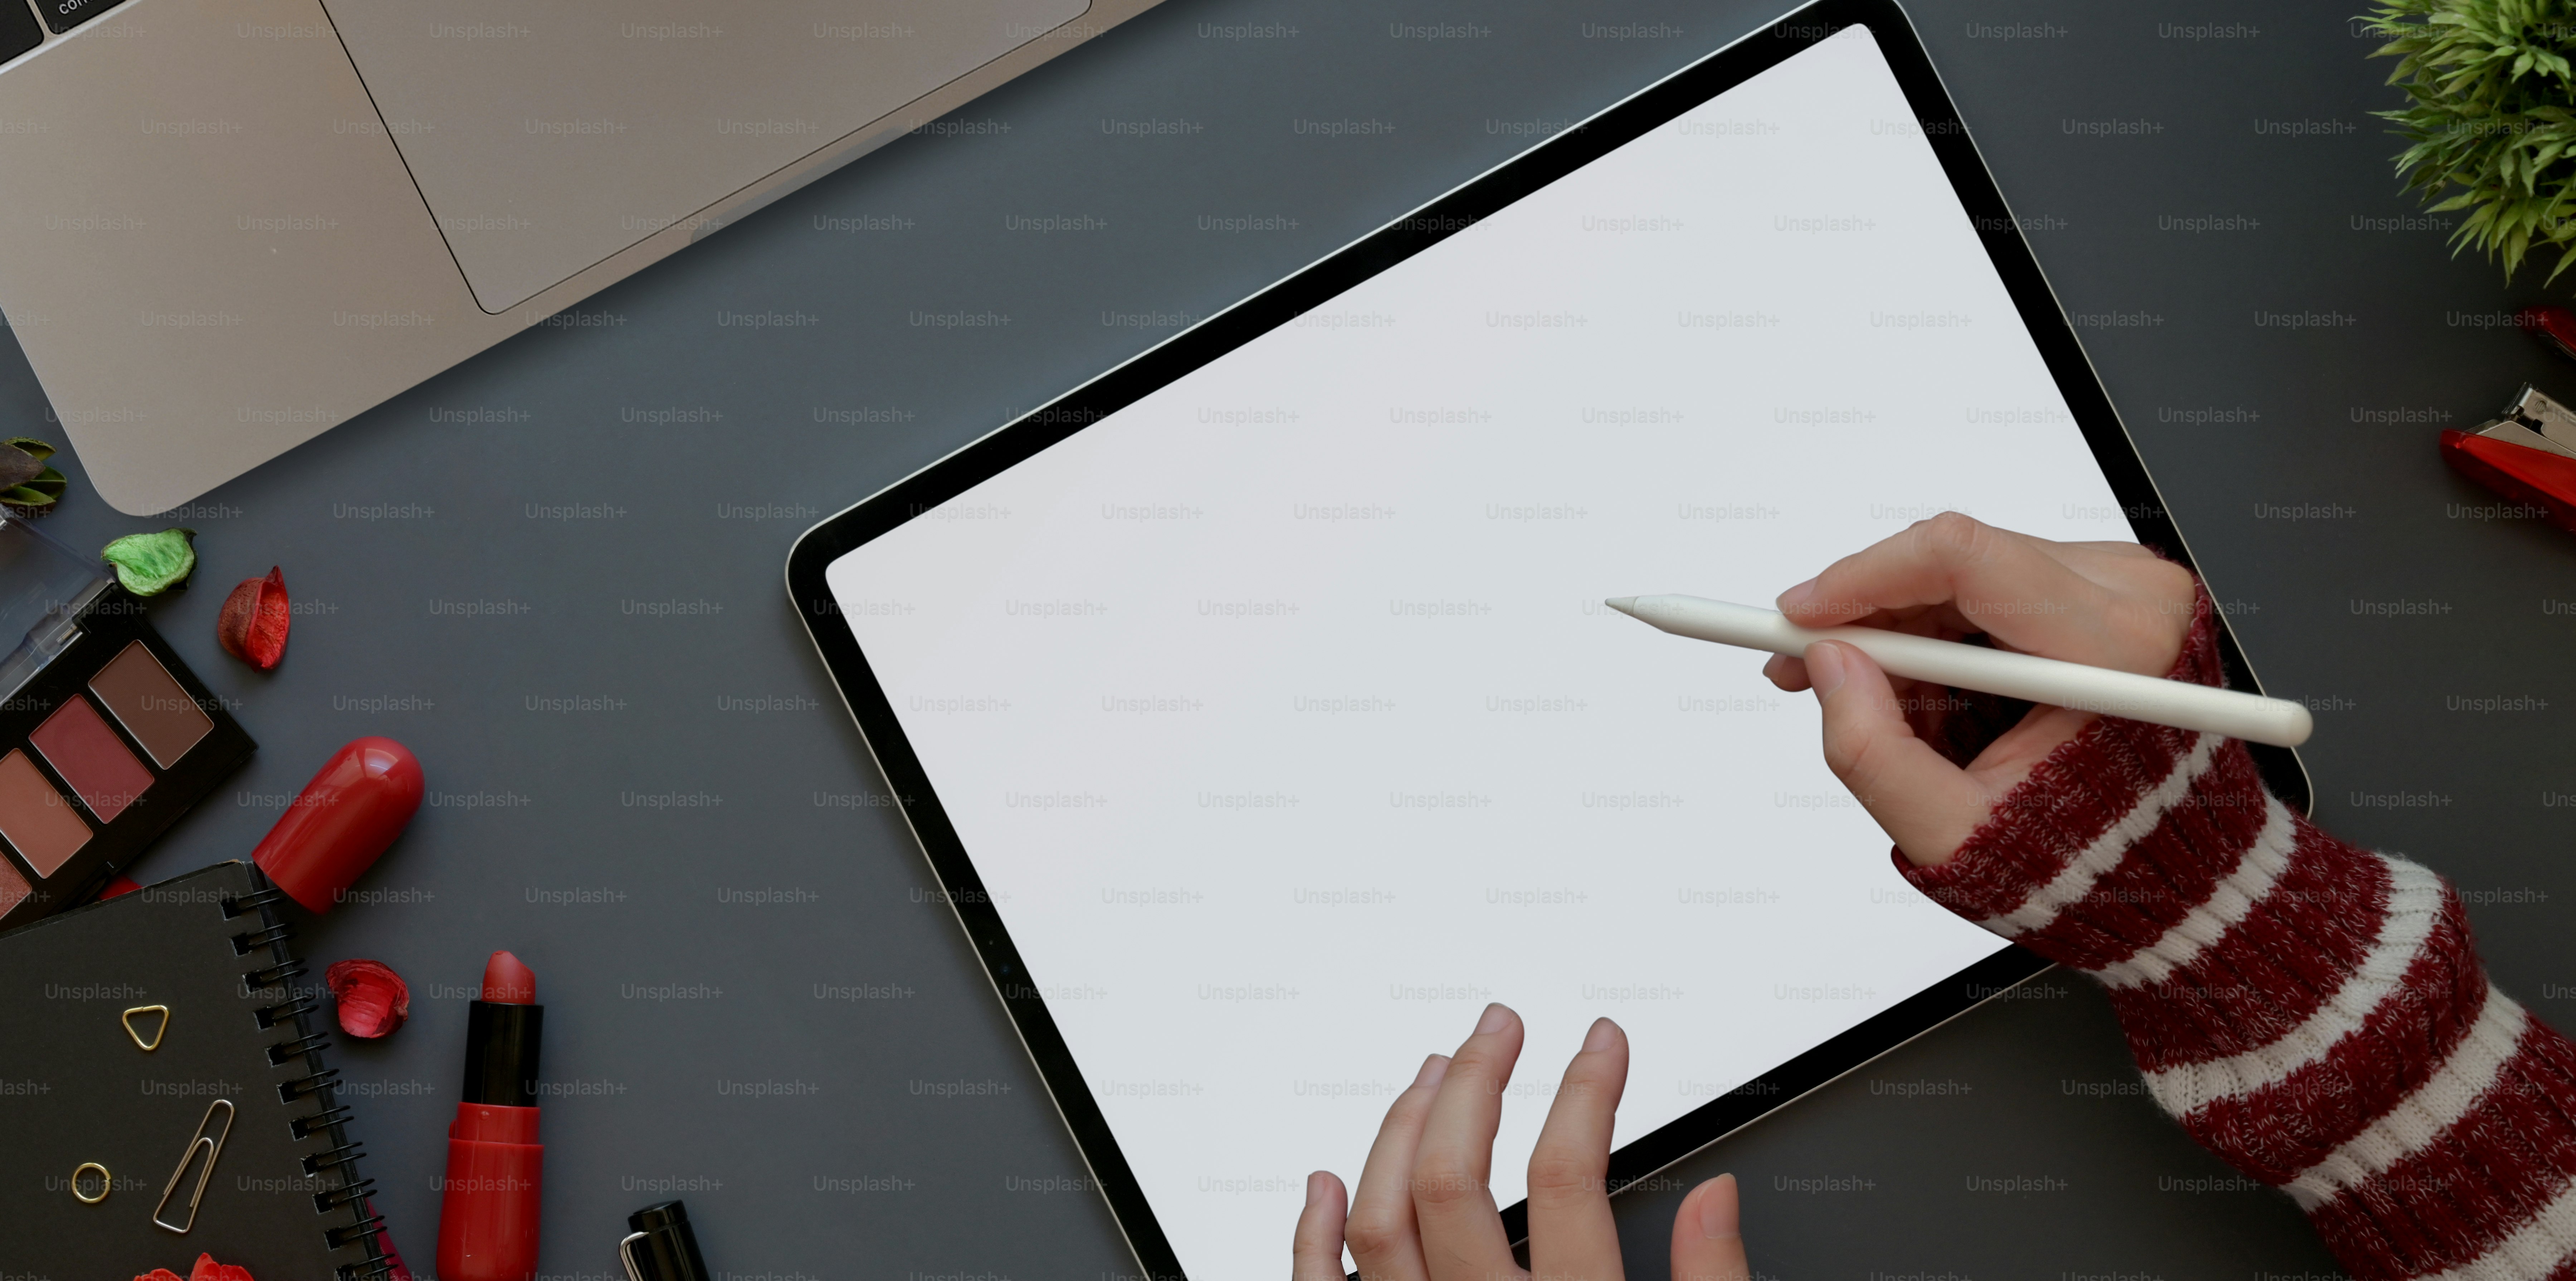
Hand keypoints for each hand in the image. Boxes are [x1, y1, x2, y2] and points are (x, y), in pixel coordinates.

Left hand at [1292, 1004, 1749, 1280]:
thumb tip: (1717, 1197)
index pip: (1568, 1176)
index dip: (1587, 1091)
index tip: (1602, 1039)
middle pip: (1453, 1179)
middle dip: (1475, 1081)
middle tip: (1500, 1024)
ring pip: (1379, 1221)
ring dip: (1398, 1134)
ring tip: (1432, 1074)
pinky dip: (1313, 1236)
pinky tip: (1323, 1182)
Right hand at [1761, 512, 2196, 866]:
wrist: (2179, 871)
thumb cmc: (2092, 856)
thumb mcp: (1959, 833)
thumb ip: (1878, 754)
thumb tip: (1825, 666)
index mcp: (2118, 650)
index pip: (1965, 559)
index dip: (1864, 578)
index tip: (1799, 615)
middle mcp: (2134, 596)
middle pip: (1959, 561)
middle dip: (1867, 613)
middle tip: (1806, 666)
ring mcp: (2127, 585)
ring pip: (1970, 571)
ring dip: (1904, 629)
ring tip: (1878, 700)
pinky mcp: (2111, 588)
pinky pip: (1997, 585)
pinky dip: (1944, 630)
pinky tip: (1930, 686)